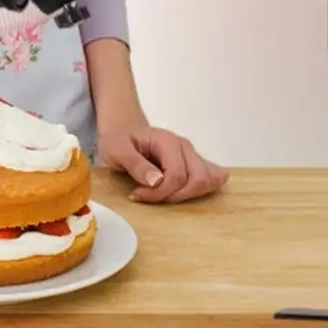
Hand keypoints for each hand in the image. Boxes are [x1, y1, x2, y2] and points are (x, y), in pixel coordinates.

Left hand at [98, 123, 228, 203]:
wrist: (124, 130)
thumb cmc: (119, 139)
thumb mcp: (117, 150)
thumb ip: (135, 164)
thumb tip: (156, 181)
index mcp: (167, 141)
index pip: (177, 175)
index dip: (159, 192)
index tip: (137, 194)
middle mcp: (184, 147)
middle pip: (198, 179)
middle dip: (175, 196)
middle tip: (150, 197)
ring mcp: (192, 155)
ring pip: (207, 181)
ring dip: (186, 195)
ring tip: (162, 195)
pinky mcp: (194, 163)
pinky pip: (210, 178)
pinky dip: (203, 189)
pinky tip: (185, 193)